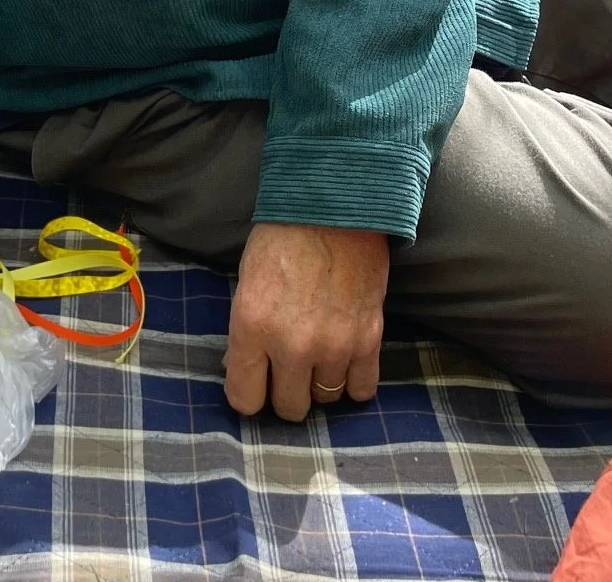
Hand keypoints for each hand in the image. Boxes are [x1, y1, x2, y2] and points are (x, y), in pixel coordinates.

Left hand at [223, 222, 388, 420]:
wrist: (333, 204)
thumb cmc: (282, 237)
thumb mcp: (247, 282)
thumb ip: (245, 332)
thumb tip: (242, 370)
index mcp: (252, 327)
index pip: (245, 400)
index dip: (250, 393)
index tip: (256, 381)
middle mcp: (292, 345)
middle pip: (289, 408)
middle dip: (286, 391)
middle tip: (288, 367)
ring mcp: (334, 345)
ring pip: (325, 400)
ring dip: (320, 382)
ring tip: (319, 354)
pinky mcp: (369, 338)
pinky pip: (362, 389)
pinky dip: (353, 380)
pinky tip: (345, 360)